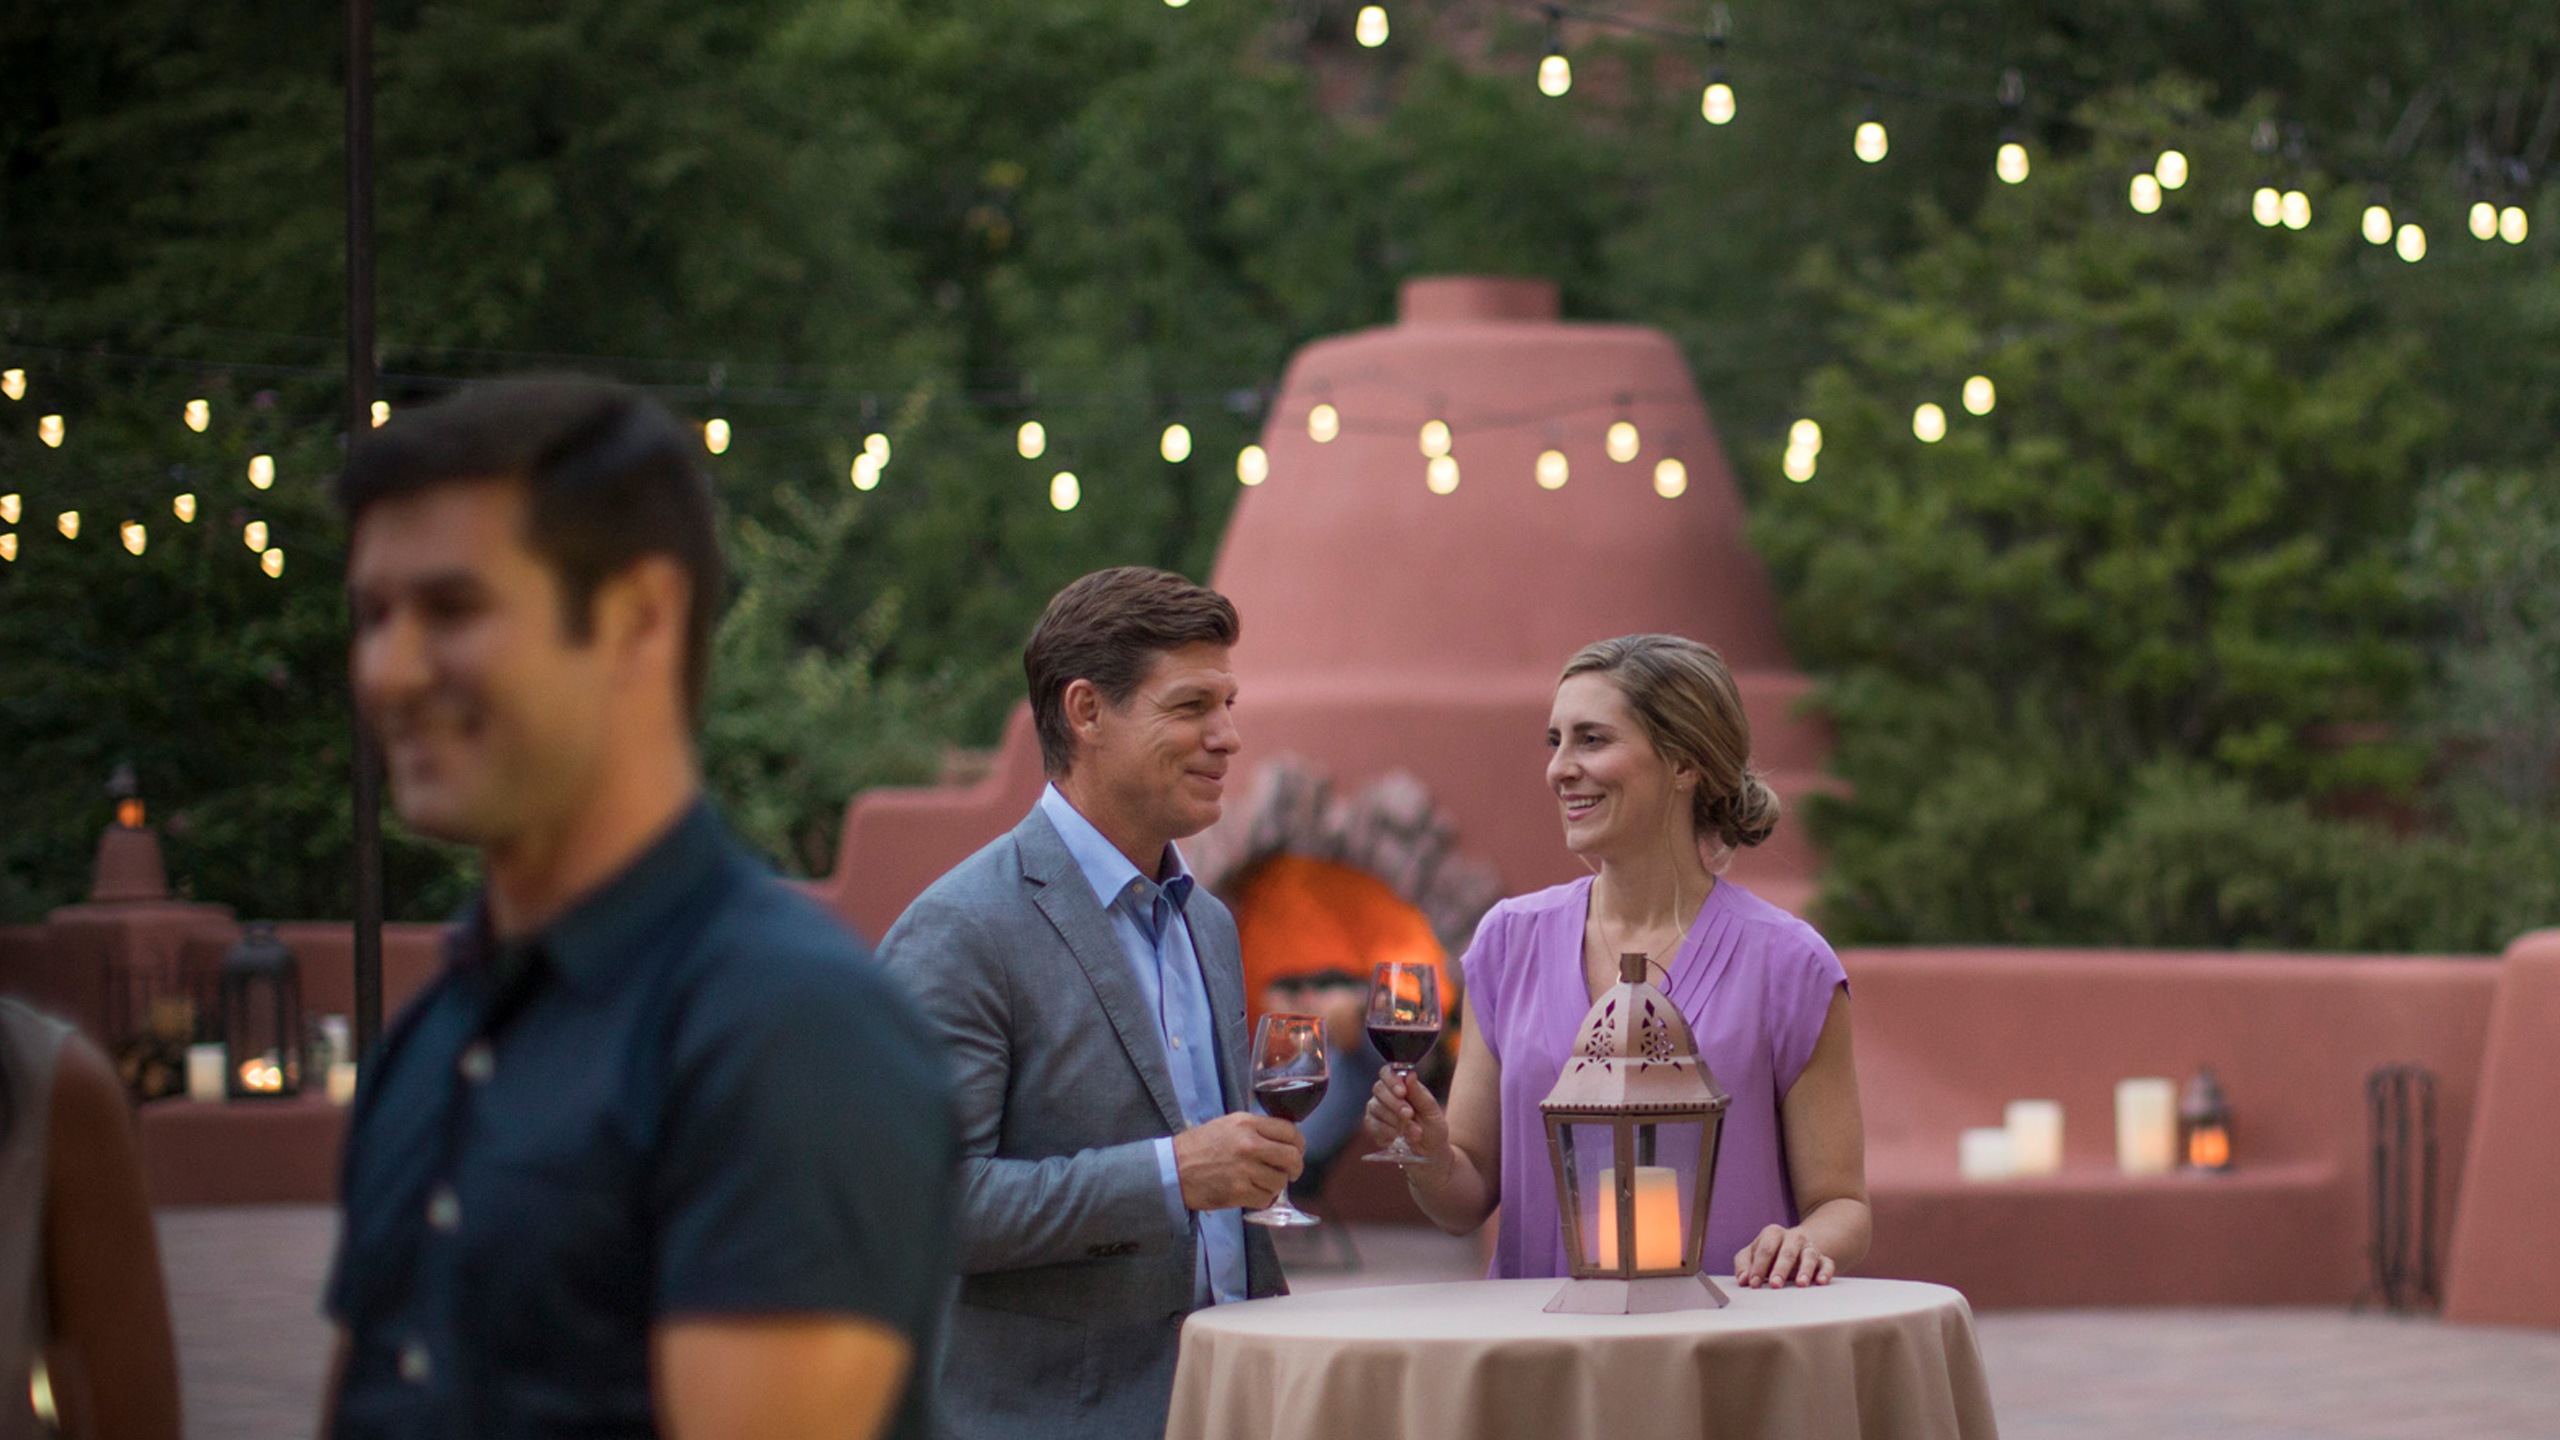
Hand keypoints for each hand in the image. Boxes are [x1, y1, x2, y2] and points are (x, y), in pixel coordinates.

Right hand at [1174, 1112, 1304, 1210]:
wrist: (1172, 1169)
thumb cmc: (1198, 1147)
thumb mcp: (1227, 1125)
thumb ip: (1255, 1129)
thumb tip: (1282, 1140)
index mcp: (1247, 1123)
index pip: (1289, 1131)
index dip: (1298, 1144)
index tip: (1297, 1151)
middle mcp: (1249, 1144)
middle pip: (1292, 1158)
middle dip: (1295, 1168)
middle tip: (1290, 1173)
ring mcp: (1244, 1169)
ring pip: (1280, 1182)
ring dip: (1275, 1186)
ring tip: (1261, 1183)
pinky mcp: (1238, 1192)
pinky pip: (1266, 1199)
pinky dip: (1263, 1199)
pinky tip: (1251, 1193)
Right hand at [1361, 1069, 1448, 1163]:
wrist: (1431, 1155)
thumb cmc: (1433, 1130)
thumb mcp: (1432, 1112)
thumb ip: (1420, 1094)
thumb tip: (1409, 1074)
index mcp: (1402, 1087)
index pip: (1387, 1073)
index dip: (1391, 1080)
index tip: (1402, 1092)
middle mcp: (1387, 1096)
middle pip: (1379, 1088)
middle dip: (1394, 1103)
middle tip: (1409, 1115)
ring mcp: (1378, 1111)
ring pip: (1375, 1106)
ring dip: (1395, 1120)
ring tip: (1413, 1132)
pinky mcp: (1373, 1127)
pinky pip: (1372, 1124)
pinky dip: (1386, 1131)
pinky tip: (1397, 1137)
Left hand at [1734, 1224, 1836, 1287]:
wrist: (1794, 1248)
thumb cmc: (1768, 1254)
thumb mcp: (1751, 1254)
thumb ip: (1743, 1264)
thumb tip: (1743, 1280)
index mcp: (1772, 1233)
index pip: (1765, 1249)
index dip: (1758, 1266)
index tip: (1754, 1284)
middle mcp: (1793, 1237)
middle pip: (1787, 1252)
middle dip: (1780, 1269)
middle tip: (1774, 1284)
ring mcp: (1809, 1247)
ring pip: (1809, 1256)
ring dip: (1805, 1270)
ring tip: (1800, 1284)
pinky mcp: (1823, 1259)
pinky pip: (1827, 1263)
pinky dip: (1825, 1272)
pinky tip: (1820, 1282)